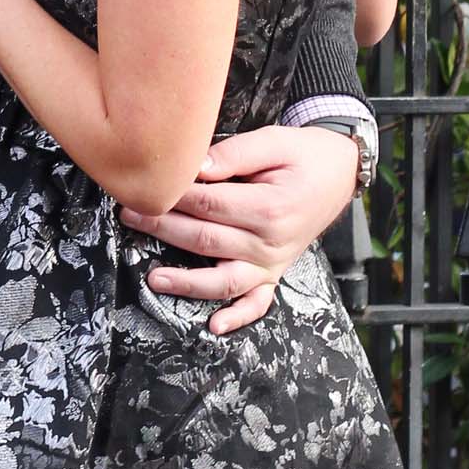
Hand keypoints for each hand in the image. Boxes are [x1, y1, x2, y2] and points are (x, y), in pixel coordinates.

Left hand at [119, 124, 361, 336]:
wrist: (340, 173)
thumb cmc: (302, 154)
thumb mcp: (273, 141)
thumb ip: (233, 154)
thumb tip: (194, 167)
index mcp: (270, 207)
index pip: (209, 204)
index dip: (174, 196)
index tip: (145, 185)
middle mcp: (270, 243)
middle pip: (207, 239)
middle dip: (163, 228)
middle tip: (129, 215)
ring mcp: (273, 263)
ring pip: (224, 281)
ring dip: (186, 282)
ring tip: (153, 279)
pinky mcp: (274, 273)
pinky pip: (257, 303)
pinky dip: (237, 318)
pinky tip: (213, 327)